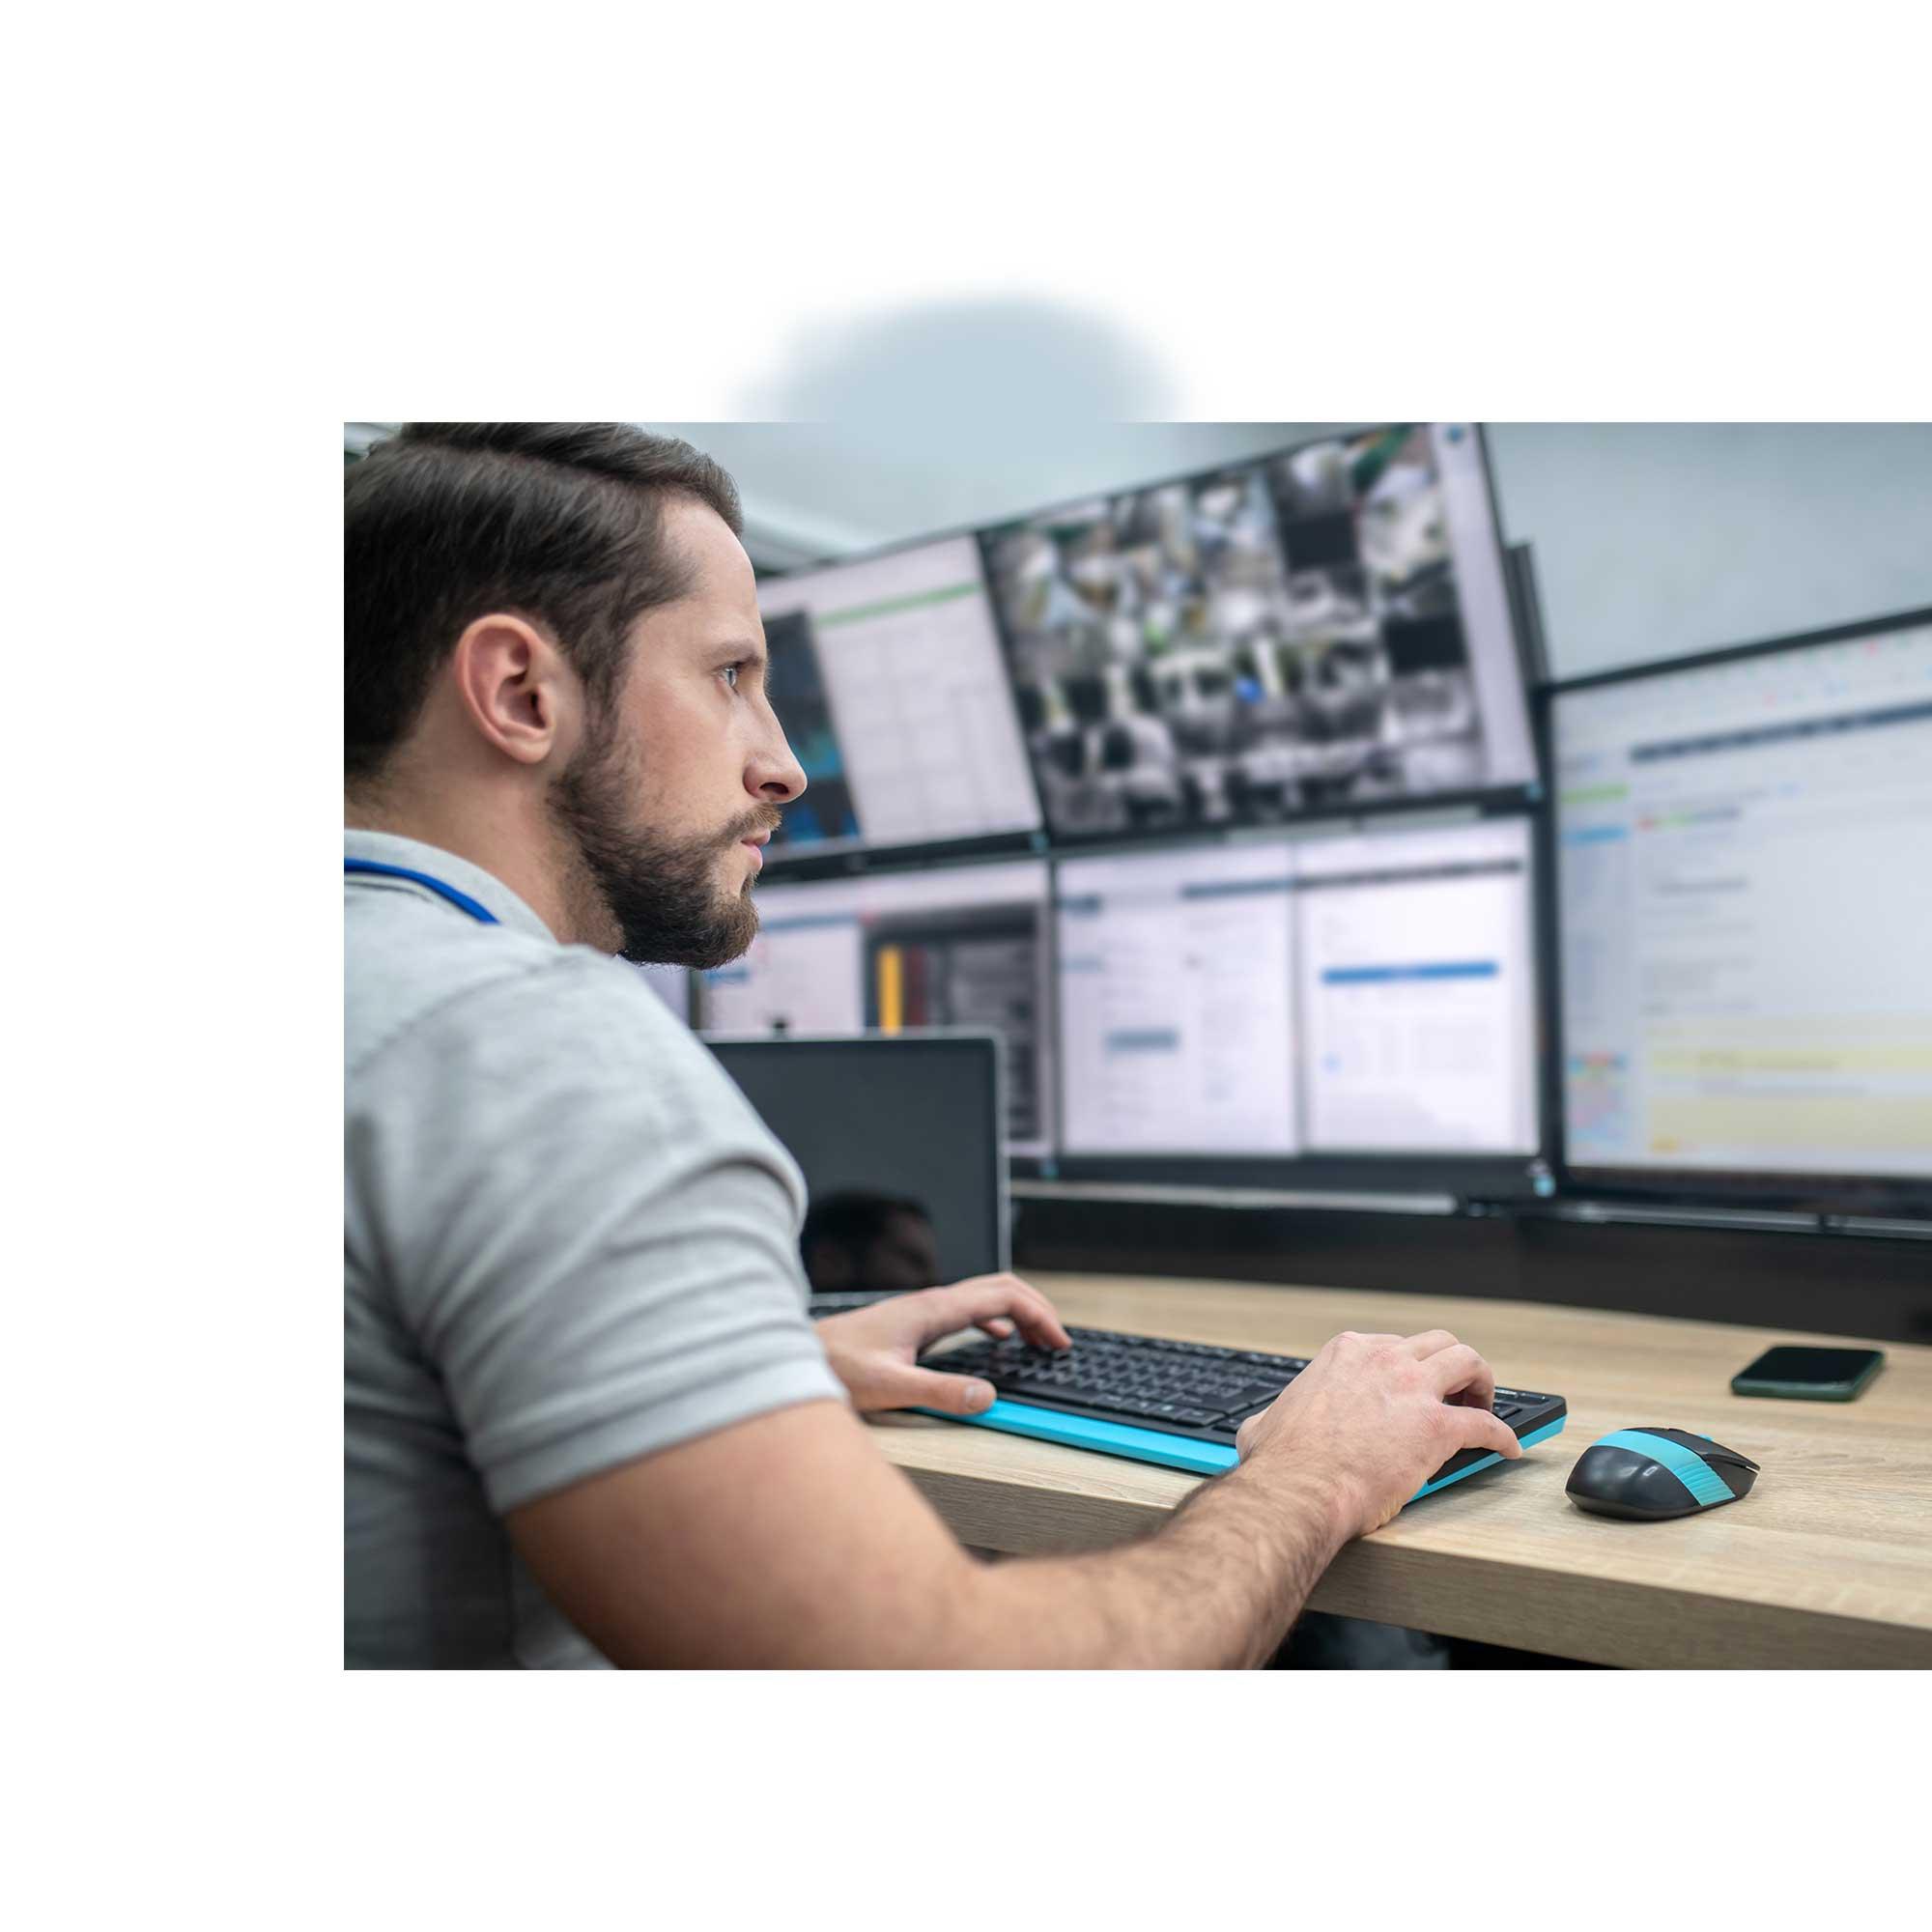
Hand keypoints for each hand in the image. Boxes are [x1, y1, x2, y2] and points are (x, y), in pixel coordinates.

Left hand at [814, 1275, 1071, 1415]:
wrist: (797, 1357)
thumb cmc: (835, 1368)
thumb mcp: (890, 1386)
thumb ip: (939, 1392)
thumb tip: (987, 1396)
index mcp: (933, 1309)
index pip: (1003, 1297)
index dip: (1039, 1316)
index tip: (1059, 1343)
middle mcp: (931, 1302)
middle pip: (1000, 1287)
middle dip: (1037, 1308)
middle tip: (1059, 1341)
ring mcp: (923, 1310)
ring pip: (985, 1296)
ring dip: (1019, 1312)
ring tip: (1039, 1341)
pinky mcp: (915, 1323)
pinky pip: (968, 1310)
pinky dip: (995, 1320)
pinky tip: (997, 1340)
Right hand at [1234, 1329, 1521, 1539]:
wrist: (1298, 1490)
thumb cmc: (1281, 1464)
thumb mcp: (1264, 1424)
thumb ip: (1271, 1418)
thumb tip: (1260, 1431)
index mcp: (1345, 1354)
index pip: (1392, 1344)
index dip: (1409, 1366)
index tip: (1414, 1385)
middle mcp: (1383, 1360)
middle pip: (1438, 1343)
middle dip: (1453, 1364)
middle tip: (1458, 1390)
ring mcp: (1413, 1391)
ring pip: (1470, 1362)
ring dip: (1483, 1382)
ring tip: (1486, 1405)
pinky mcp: (1438, 1429)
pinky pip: (1488, 1425)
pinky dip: (1503, 1436)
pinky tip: (1508, 1449)